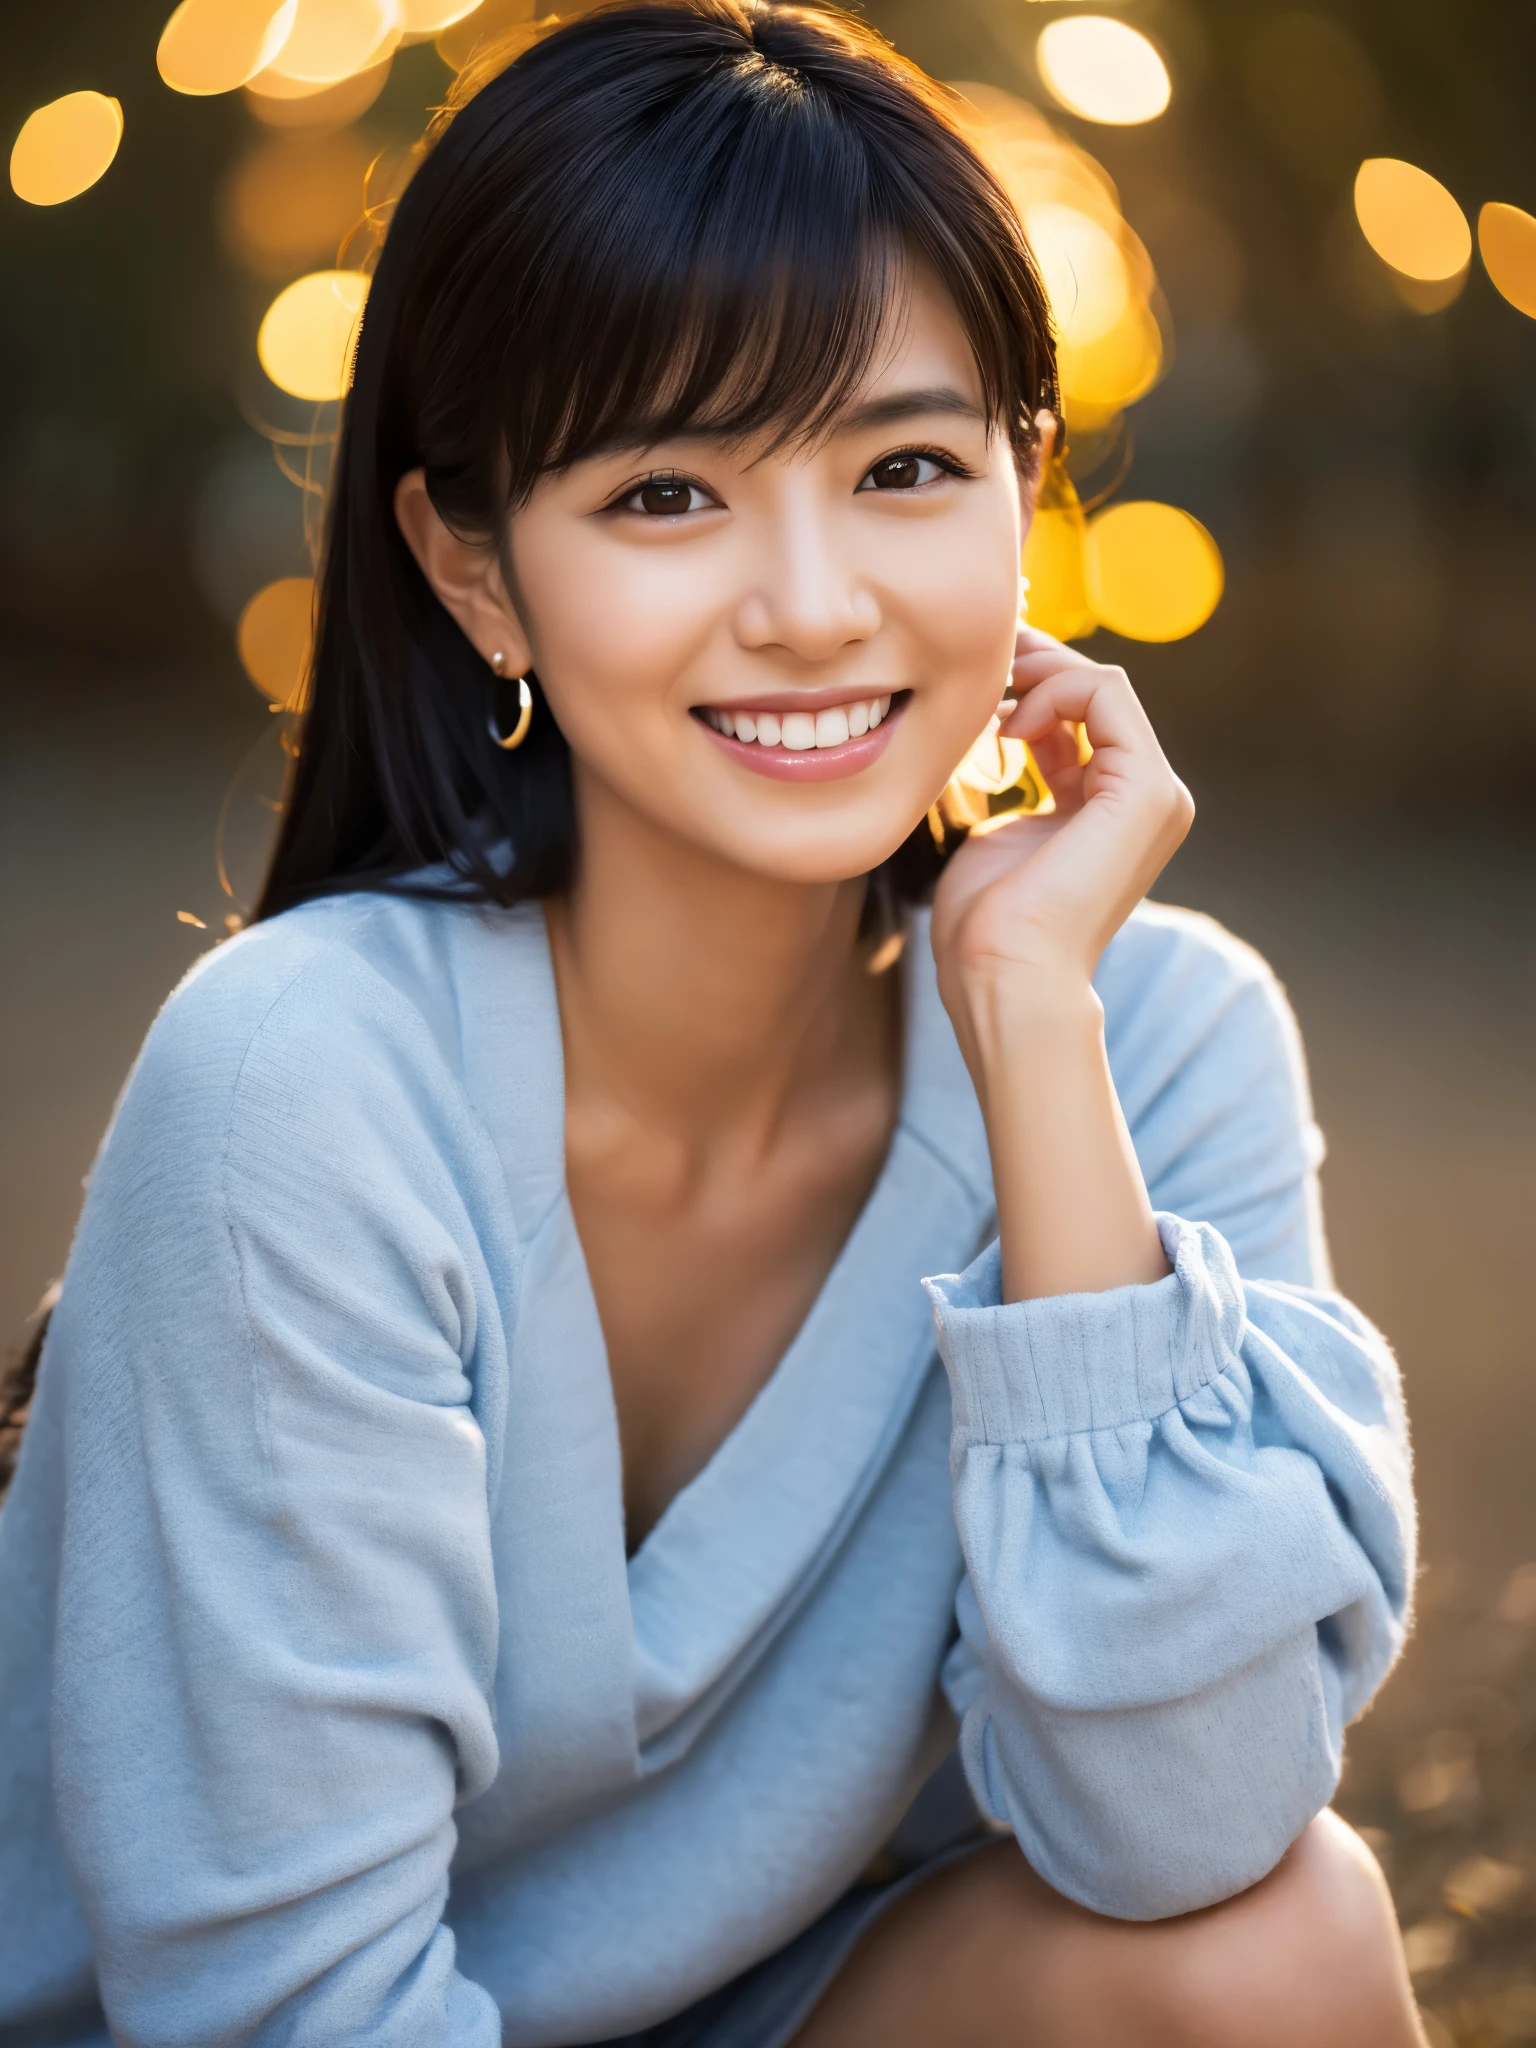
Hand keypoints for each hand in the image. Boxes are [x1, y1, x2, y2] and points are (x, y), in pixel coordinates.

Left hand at [928, 631, 1190, 1298]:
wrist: (1004, 979)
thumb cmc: (987, 927)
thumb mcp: (1000, 833)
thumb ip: (1017, 783)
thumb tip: (999, 734)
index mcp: (1114, 808)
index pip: (1083, 718)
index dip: (1028, 685)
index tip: (972, 684)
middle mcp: (1146, 799)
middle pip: (1098, 693)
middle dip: (1035, 663)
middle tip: (978, 661)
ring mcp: (1155, 795)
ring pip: (1106, 685)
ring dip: (1040, 672)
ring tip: (989, 696)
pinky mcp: (1146, 791)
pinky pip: (1109, 695)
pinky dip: (1055, 689)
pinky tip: (1010, 725)